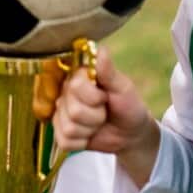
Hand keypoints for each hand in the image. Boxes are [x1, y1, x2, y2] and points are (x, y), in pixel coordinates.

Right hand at [53, 47, 158, 164]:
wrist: (131, 133)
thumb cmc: (128, 105)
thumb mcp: (122, 87)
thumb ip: (108, 71)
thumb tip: (100, 50)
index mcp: (78, 77)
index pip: (75, 86)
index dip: (94, 97)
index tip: (105, 97)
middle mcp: (65, 93)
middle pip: (73, 110)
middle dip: (95, 116)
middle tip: (104, 111)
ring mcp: (61, 114)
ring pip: (69, 128)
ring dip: (90, 130)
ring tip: (98, 123)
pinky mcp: (62, 134)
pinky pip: (65, 141)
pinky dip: (82, 142)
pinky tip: (90, 136)